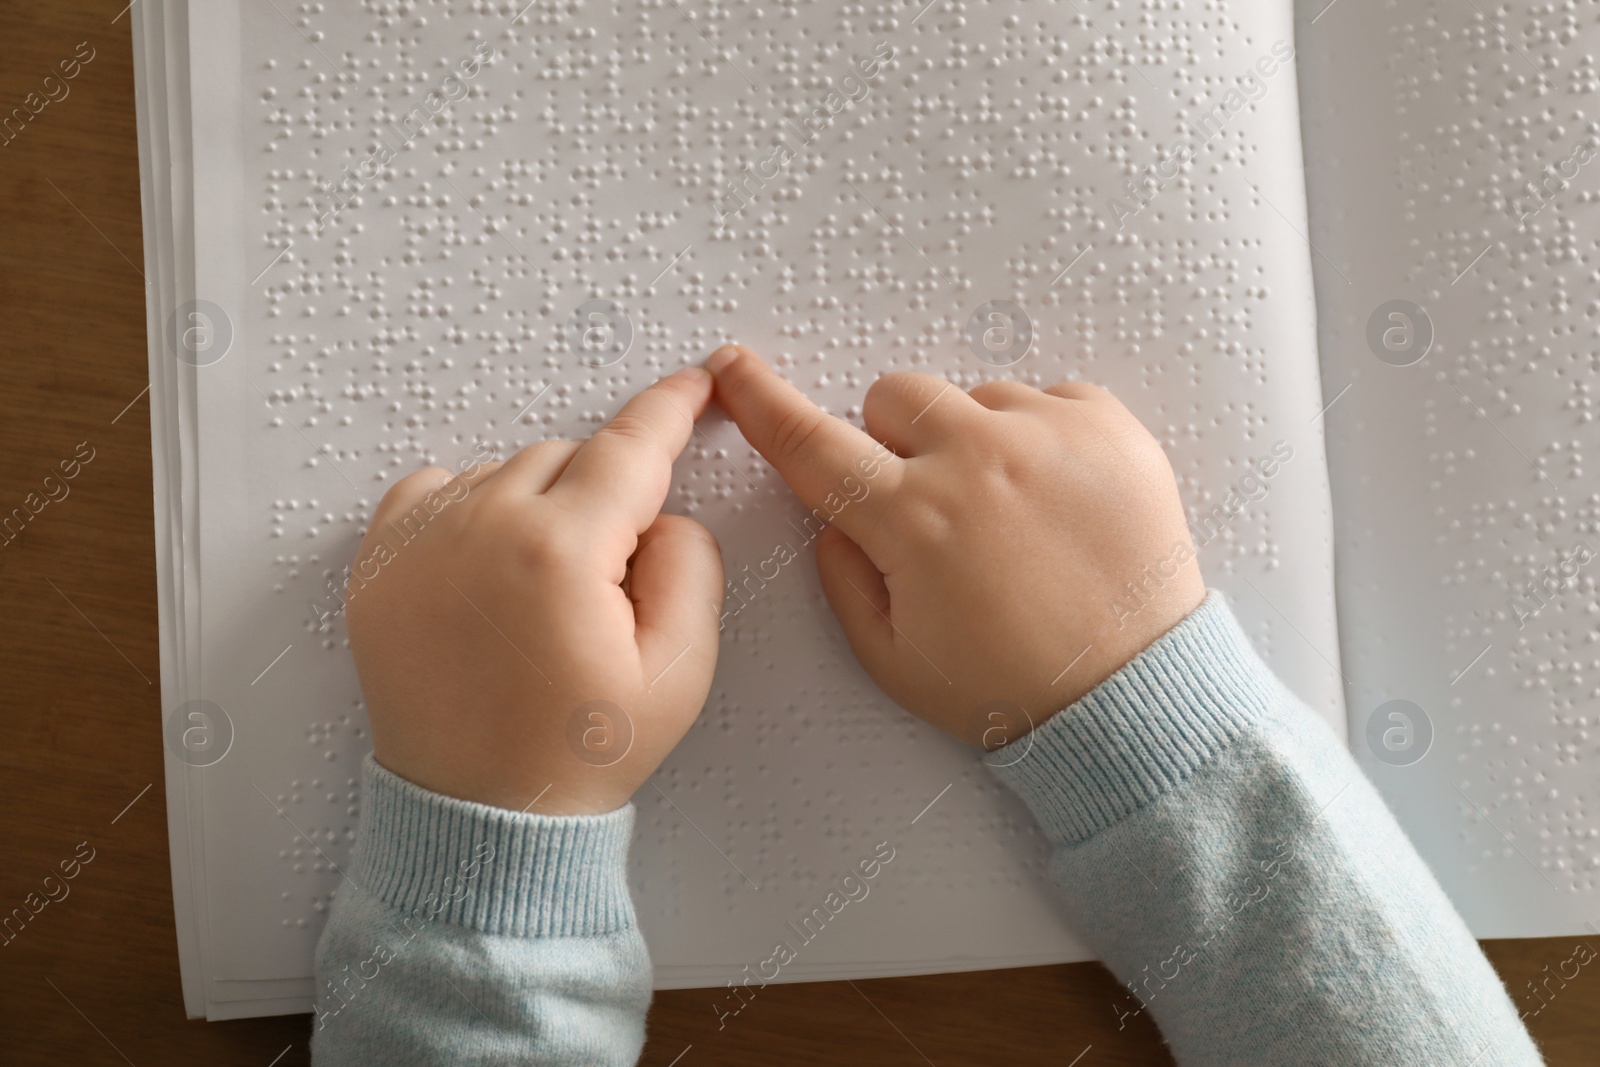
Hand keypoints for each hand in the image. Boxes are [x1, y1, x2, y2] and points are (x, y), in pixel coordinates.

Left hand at [345, 367, 722, 813]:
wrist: (480, 818)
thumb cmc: (579, 752)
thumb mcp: (681, 670)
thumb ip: (691, 563)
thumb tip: (660, 513)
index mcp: (559, 552)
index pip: (631, 448)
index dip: (672, 409)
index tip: (696, 383)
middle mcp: (478, 528)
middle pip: (569, 456)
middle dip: (604, 496)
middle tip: (609, 582)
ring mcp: (416, 543)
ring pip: (505, 471)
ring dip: (539, 504)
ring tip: (544, 592)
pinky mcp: (377, 565)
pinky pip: (436, 489)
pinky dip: (472, 509)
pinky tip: (490, 568)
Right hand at [705, 345, 1203, 747]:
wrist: (1136, 699)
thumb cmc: (1013, 688)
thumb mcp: (891, 658)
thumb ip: (840, 573)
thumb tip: (832, 512)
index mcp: (914, 520)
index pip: (812, 443)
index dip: (762, 402)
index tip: (733, 369)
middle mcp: (978, 459)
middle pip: (893, 397)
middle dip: (895, 442)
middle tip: (931, 507)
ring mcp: (1050, 435)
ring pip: (973, 396)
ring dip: (974, 441)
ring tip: (1013, 517)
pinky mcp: (1110, 427)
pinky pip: (1048, 397)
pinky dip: (1041, 438)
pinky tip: (1057, 502)